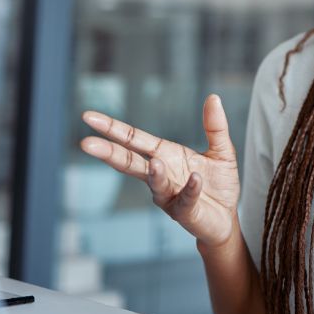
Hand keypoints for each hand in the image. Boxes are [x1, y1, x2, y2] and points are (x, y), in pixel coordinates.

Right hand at [80, 94, 239, 248]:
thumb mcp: (221, 150)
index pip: (134, 139)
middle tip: (86, 144)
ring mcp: (170, 195)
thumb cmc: (217, 183)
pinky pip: (186, 199)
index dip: (112, 128)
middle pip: (130, 161)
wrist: (227, 217)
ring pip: (155, 184)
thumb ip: (215, 126)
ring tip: (154, 162)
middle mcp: (161, 174)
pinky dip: (190, 189)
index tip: (88, 117)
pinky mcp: (185, 212)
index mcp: (165, 154)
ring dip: (154, 174)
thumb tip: (213, 97)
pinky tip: (195, 179)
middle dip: (109, 153)